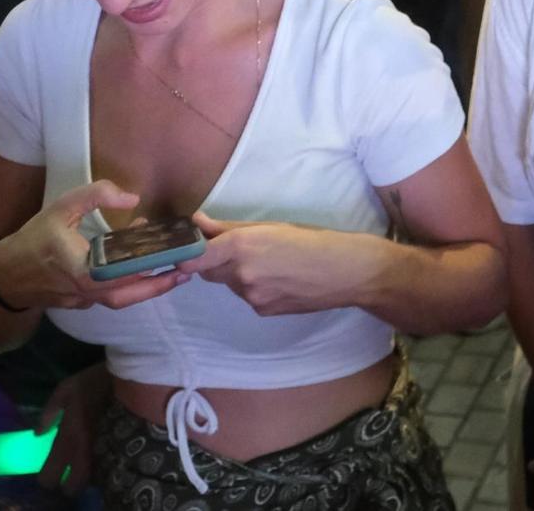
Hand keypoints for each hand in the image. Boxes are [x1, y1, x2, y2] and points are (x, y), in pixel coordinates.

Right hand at [0, 180, 191, 311]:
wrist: (5, 274)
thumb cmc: (34, 238)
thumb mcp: (61, 208)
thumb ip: (95, 196)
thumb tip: (133, 198)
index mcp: (79, 268)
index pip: (118, 274)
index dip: (146, 268)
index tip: (171, 258)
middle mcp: (84, 290)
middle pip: (127, 294)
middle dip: (158, 284)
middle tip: (185, 270)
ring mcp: (83, 300)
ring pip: (122, 300)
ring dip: (149, 289)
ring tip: (175, 274)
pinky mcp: (82, 303)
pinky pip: (111, 298)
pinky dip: (131, 288)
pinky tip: (146, 272)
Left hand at [37, 363, 110, 493]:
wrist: (134, 377)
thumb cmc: (97, 382)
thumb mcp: (67, 388)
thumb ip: (50, 411)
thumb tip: (39, 433)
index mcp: (68, 439)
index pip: (50, 476)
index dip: (47, 478)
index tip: (49, 472)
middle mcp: (84, 452)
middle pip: (73, 487)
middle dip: (69, 485)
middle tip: (69, 475)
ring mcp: (104, 453)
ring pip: (92, 480)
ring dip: (87, 477)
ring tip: (86, 466)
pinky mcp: (120, 449)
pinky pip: (107, 468)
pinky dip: (102, 468)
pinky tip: (102, 456)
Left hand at [182, 214, 367, 315]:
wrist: (346, 272)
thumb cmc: (314, 240)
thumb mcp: (273, 226)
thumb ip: (230, 227)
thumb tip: (198, 222)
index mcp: (242, 245)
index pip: (192, 258)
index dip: (187, 255)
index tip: (191, 249)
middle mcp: (241, 273)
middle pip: (208, 272)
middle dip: (217, 261)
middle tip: (245, 249)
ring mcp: (250, 296)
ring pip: (231, 284)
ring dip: (239, 274)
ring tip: (274, 264)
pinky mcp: (262, 311)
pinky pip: (248, 297)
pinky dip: (256, 287)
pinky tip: (282, 279)